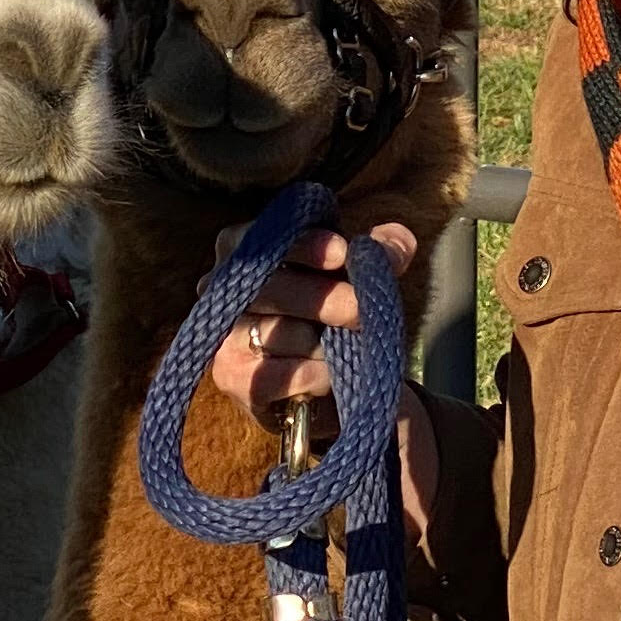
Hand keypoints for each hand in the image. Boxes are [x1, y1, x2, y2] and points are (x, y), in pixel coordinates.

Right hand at [202, 218, 435, 528]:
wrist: (317, 382)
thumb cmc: (329, 314)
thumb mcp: (358, 277)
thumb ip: (381, 254)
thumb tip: (398, 243)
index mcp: (246, 248)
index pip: (268, 238)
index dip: (305, 245)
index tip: (341, 252)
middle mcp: (222, 286)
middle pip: (273, 287)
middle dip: (324, 299)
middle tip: (359, 309)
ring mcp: (223, 332)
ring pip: (281, 333)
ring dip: (325, 344)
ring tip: (340, 349)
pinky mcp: (230, 376)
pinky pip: (282, 374)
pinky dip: (316, 376)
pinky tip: (328, 376)